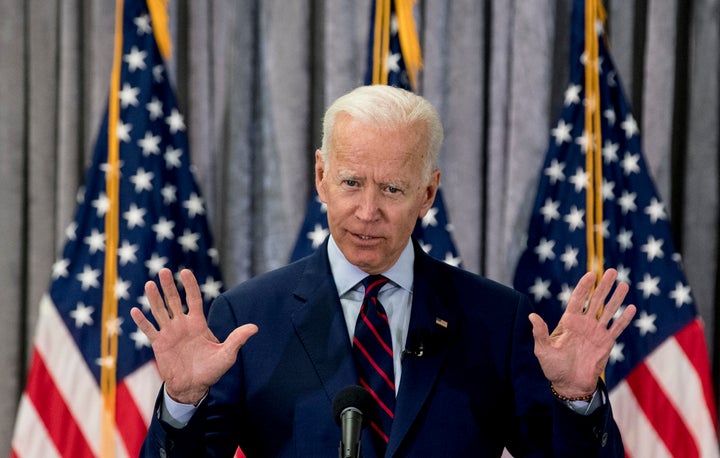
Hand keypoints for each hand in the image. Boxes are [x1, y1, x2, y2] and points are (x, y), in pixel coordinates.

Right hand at [130, 268, 257, 404]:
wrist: (193, 387)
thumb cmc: (211, 370)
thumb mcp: (227, 354)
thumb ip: (237, 339)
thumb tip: (255, 328)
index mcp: (198, 324)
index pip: (193, 299)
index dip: (190, 285)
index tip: (185, 272)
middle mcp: (182, 325)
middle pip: (174, 301)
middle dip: (169, 286)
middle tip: (164, 271)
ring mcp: (169, 333)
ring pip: (160, 312)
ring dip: (154, 298)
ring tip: (149, 284)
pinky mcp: (159, 344)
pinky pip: (149, 330)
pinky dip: (142, 322)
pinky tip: (135, 311)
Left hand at [528, 268, 635, 398]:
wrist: (569, 384)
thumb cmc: (553, 367)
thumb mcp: (543, 350)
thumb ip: (540, 333)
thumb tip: (532, 316)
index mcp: (568, 322)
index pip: (578, 299)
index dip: (584, 287)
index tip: (591, 274)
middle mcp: (584, 324)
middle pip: (595, 300)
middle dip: (603, 286)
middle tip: (611, 271)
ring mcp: (596, 332)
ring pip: (608, 311)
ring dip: (616, 298)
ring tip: (624, 284)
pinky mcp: (606, 343)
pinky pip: (616, 328)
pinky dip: (624, 319)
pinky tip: (631, 308)